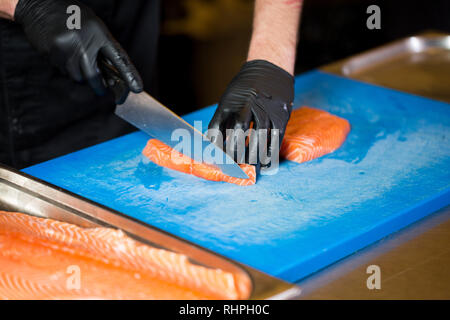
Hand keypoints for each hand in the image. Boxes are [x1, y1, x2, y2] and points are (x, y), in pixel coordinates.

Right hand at [14, 0, 142, 99]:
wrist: (40, 4)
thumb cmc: (71, 16)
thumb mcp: (94, 27)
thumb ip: (103, 48)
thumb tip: (111, 76)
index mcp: (98, 33)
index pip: (118, 57)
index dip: (129, 74)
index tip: (137, 88)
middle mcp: (83, 41)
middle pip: (93, 76)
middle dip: (99, 86)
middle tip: (102, 90)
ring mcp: (66, 48)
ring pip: (77, 76)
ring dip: (79, 74)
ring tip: (76, 59)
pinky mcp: (51, 52)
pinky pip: (62, 70)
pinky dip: (65, 68)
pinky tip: (62, 54)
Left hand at [208, 60, 293, 168]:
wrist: (269, 69)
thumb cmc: (246, 89)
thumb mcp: (229, 99)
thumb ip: (224, 120)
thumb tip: (216, 146)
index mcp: (229, 101)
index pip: (217, 128)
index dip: (215, 146)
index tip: (217, 159)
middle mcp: (247, 104)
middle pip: (237, 133)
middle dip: (235, 153)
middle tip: (235, 168)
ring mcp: (265, 108)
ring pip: (258, 137)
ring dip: (254, 156)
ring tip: (251, 169)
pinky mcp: (281, 114)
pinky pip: (275, 137)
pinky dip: (271, 152)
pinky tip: (267, 162)